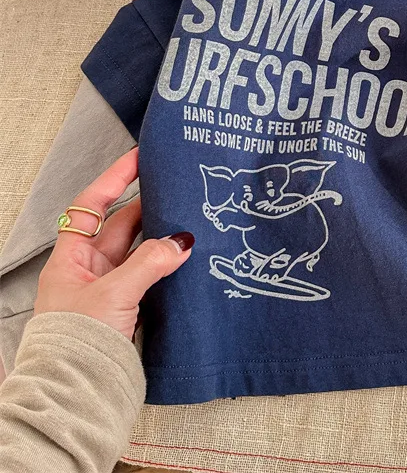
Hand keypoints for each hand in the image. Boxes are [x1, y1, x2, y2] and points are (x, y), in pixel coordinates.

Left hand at [33, 148, 193, 339]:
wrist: (77, 394)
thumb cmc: (76, 343)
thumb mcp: (113, 294)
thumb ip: (149, 263)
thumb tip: (181, 241)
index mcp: (70, 260)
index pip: (91, 206)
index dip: (114, 179)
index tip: (137, 158)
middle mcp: (89, 271)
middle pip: (121, 226)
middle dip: (149, 208)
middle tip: (176, 189)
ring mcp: (109, 290)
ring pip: (140, 252)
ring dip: (162, 240)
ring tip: (189, 222)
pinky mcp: (128, 309)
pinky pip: (151, 276)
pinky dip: (168, 266)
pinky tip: (186, 260)